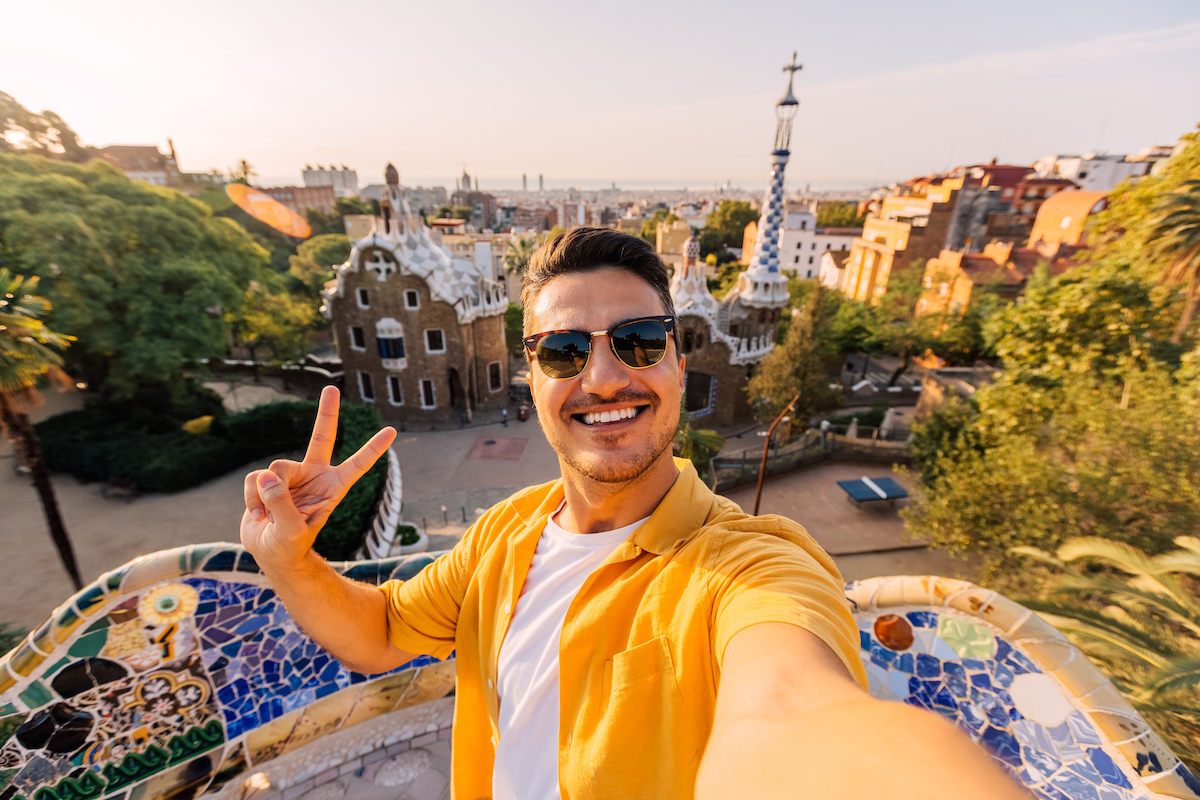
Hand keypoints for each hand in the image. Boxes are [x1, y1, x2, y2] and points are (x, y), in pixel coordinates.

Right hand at [241, 386, 396, 569]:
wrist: (269, 553)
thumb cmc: (288, 547)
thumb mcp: (290, 532)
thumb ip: (281, 503)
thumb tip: (267, 475)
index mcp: (332, 488)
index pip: (357, 465)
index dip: (373, 449)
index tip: (392, 431)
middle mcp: (314, 475)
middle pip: (321, 437)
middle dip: (326, 412)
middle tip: (331, 388)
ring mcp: (290, 476)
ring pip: (275, 468)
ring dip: (265, 494)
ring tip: (269, 517)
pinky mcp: (266, 480)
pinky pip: (254, 479)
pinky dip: (251, 498)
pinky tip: (258, 514)